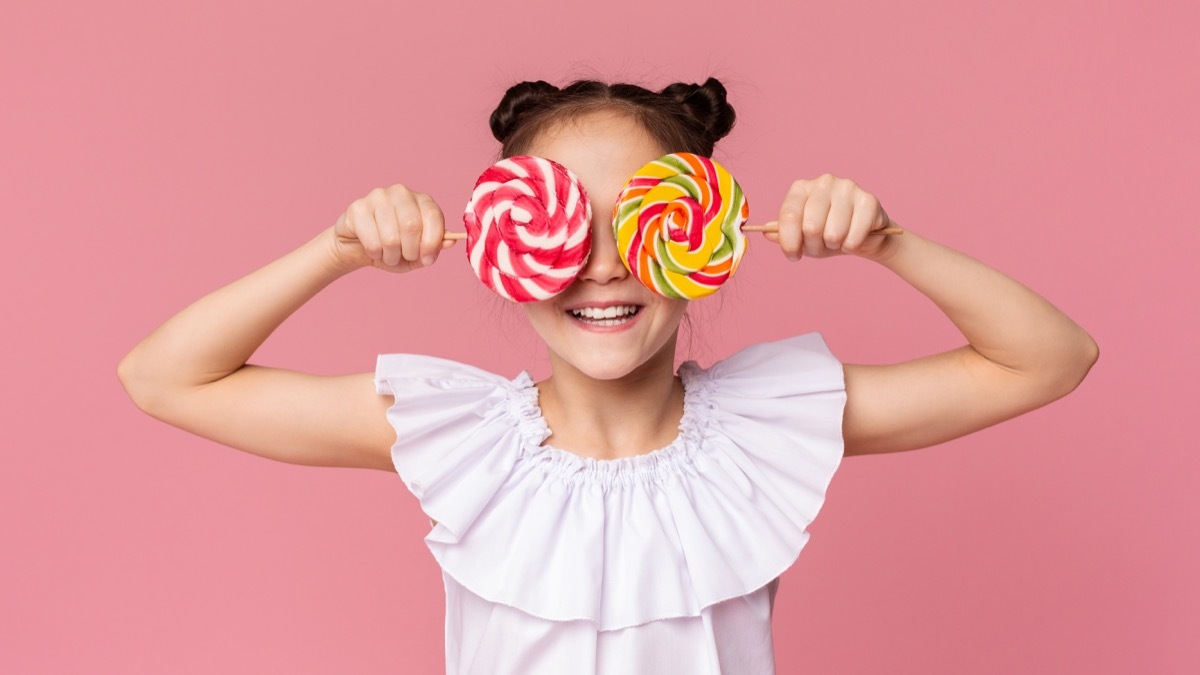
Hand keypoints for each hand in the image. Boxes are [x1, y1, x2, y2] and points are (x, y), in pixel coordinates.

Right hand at [329, 184, 454, 272]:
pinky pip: (372, 241)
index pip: (433, 216)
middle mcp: (401, 193)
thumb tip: (451, 241)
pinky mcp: (357, 208)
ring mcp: (378, 197)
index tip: (428, 259)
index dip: (433, 242)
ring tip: (388, 255)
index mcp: (422, 200)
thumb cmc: (393, 249)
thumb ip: (434, 248)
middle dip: (411, 251)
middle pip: (412, 225)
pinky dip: (375, 254)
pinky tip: (373, 249)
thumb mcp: (417, 254)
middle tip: (405, 257)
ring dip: (391, 256)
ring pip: (391, 237)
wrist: (358, 247)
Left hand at [762, 173, 894, 261]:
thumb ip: (782, 234)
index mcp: (801, 188)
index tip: (793, 256)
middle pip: (810, 227)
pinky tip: (854, 239)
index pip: (788, 215)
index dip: (789, 242)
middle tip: (821, 246)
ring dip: (834, 246)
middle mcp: (823, 182)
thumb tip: (766, 232)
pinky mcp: (869, 201)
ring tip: (838, 240)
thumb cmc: (827, 233)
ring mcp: (848, 188)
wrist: (863, 235)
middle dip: (814, 246)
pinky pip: (853, 237)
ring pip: (833, 233)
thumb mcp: (801, 236)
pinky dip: (851, 246)